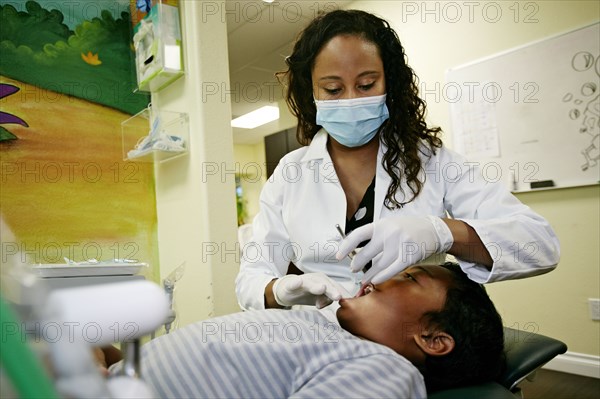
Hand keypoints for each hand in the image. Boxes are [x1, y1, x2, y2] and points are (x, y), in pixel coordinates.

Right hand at [272, 272, 348, 308]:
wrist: (287, 291)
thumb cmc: (307, 294)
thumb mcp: (320, 298)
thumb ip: (329, 300)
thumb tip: (335, 303)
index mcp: (324, 281)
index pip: (335, 288)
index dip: (341, 294)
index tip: (347, 302)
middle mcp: (315, 279)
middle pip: (325, 284)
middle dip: (332, 290)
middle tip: (338, 297)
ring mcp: (303, 281)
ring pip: (311, 283)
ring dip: (316, 286)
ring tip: (322, 288)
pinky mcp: (290, 284)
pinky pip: (293, 283)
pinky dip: (296, 283)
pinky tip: (298, 282)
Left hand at [336, 216, 453, 283]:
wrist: (433, 229)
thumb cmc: (408, 229)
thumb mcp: (389, 226)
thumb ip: (375, 237)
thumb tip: (356, 253)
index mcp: (381, 224)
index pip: (357, 235)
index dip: (346, 246)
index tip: (338, 256)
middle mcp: (389, 233)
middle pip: (366, 253)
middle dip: (357, 264)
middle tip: (353, 270)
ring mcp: (399, 244)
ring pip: (378, 265)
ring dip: (369, 275)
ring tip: (364, 279)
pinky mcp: (409, 255)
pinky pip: (391, 270)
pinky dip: (381, 277)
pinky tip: (376, 280)